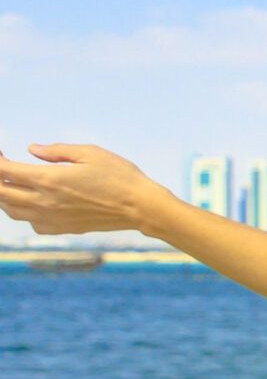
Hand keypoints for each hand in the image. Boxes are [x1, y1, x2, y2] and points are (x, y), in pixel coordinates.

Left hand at [0, 143, 178, 236]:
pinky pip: (30, 222)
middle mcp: (44, 202)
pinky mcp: (61, 229)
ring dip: (4, 196)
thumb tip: (32, 149)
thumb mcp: (90, 153)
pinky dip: (23, 212)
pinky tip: (33, 202)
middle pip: (1, 192)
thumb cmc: (119, 176)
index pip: (5, 171)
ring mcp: (51, 218)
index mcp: (49, 180)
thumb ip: (57, 151)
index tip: (0, 152)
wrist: (140, 207)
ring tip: (10, 183)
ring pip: (11, 210)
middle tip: (4, 165)